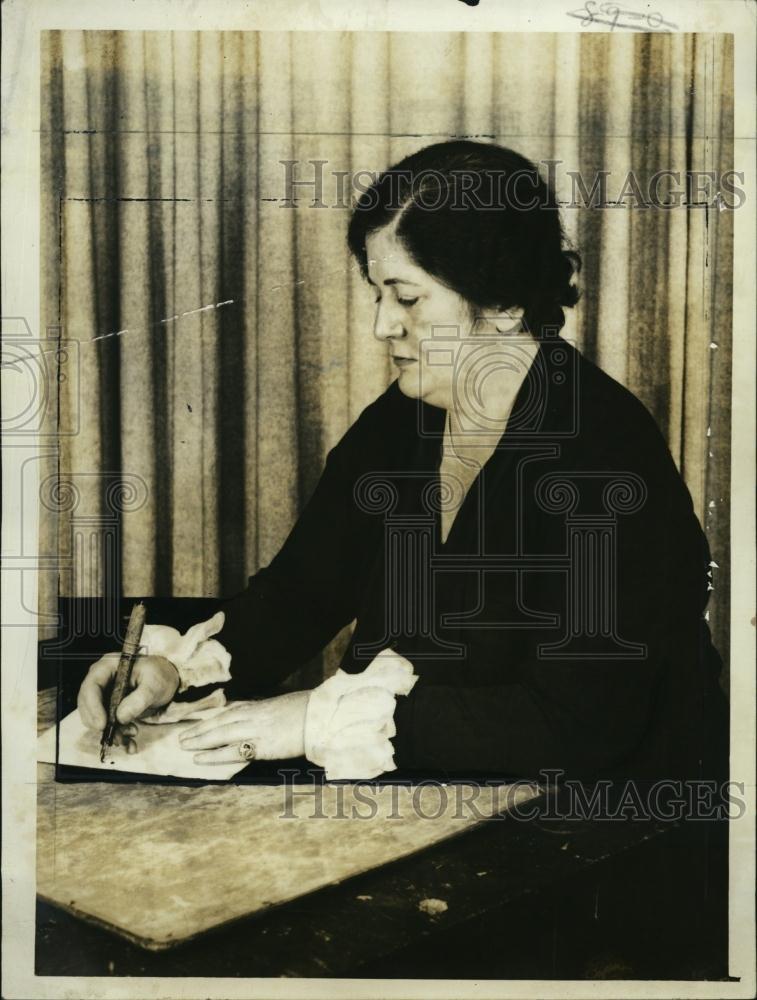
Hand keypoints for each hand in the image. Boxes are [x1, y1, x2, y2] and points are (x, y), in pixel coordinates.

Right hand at [78, 654, 180, 750]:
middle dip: (100, 724)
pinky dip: (118, 736)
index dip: (92, 707)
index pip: (91, 686)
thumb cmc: (160, 675)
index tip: (102, 725)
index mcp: (109, 667)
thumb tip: (121, 717)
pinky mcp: (111, 708)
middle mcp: (102, 680)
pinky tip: (130, 745)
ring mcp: (104, 695)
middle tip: (116, 736)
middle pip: (88, 704)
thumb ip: (139, 699)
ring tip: (130, 736)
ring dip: (111, 732)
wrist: (167, 679)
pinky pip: (109, 725)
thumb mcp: (154, 684)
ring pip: (97, 718)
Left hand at [179, 690, 309, 763]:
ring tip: (184, 745)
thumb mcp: (283, 705)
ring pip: (221, 733)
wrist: (321, 716)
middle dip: (200, 729)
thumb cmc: (307, 711)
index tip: (198, 723)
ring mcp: (256, 730)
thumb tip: (258, 716)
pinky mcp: (262, 746)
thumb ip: (268, 712)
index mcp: (260, 706)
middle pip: (220, 721)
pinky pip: (233, 750)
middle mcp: (254, 715)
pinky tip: (200, 758)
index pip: (230, 711)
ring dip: (200, 739)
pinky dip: (214, 754)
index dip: (212, 718)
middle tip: (182, 736)